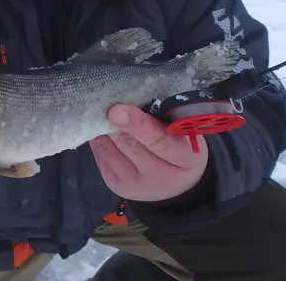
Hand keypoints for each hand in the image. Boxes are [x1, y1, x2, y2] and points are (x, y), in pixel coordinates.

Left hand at [89, 104, 208, 201]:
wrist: (176, 185)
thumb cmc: (179, 146)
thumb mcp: (181, 131)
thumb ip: (159, 118)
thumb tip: (126, 100)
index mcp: (185, 158)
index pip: (159, 140)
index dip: (137, 124)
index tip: (117, 110)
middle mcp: (160, 177)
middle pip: (128, 144)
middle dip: (113, 123)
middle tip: (106, 104)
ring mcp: (135, 185)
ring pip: (108, 148)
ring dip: (104, 130)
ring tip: (106, 116)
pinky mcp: (116, 185)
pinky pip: (100, 155)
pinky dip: (100, 139)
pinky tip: (105, 132)